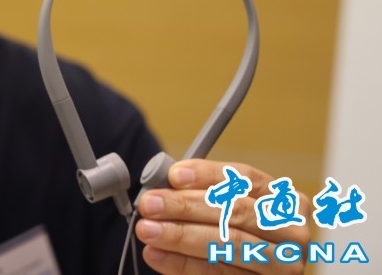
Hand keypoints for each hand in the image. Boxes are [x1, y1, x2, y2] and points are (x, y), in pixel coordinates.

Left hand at [135, 159, 310, 273]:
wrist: (249, 272)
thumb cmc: (235, 231)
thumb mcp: (227, 206)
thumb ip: (201, 193)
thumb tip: (162, 185)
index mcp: (285, 200)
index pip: (246, 178)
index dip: (207, 175)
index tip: (173, 175)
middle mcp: (291, 232)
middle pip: (234, 212)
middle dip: (186, 206)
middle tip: (150, 204)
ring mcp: (282, 265)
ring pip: (227, 244)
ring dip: (180, 236)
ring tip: (147, 229)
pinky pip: (217, 274)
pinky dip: (182, 264)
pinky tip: (158, 255)